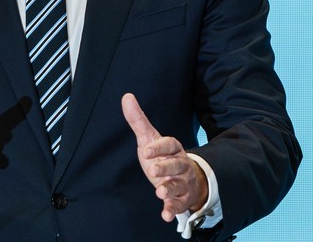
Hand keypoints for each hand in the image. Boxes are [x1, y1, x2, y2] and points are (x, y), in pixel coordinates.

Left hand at [121, 93, 207, 221]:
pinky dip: (173, 209)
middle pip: (177, 164)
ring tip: (159, 193)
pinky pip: (180, 204)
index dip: (159, 147)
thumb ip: (138, 120)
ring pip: (179, 185)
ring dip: (170, 189)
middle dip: (166, 167)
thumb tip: (126, 96)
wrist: (186, 178)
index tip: (145, 150)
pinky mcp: (182, 198)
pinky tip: (165, 215)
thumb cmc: (163, 156)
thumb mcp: (149, 139)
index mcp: (173, 148)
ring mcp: (183, 182)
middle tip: (152, 170)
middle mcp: (181, 164)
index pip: (170, 144)